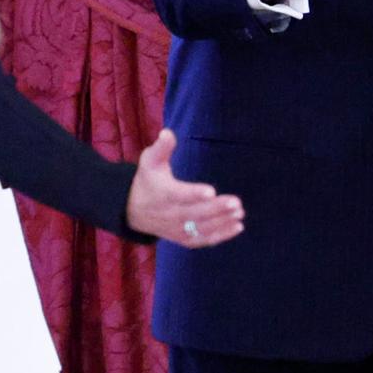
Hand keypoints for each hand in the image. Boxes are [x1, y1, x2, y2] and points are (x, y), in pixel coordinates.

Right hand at [126, 130, 245, 247]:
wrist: (132, 210)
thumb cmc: (147, 180)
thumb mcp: (149, 161)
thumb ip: (161, 148)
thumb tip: (167, 132)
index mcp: (162, 194)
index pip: (178, 195)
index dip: (194, 194)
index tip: (211, 191)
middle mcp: (169, 214)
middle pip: (194, 214)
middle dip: (216, 209)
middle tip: (236, 203)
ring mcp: (176, 229)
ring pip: (200, 228)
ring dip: (222, 222)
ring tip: (240, 213)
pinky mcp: (182, 238)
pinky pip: (202, 240)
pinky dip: (220, 236)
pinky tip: (238, 227)